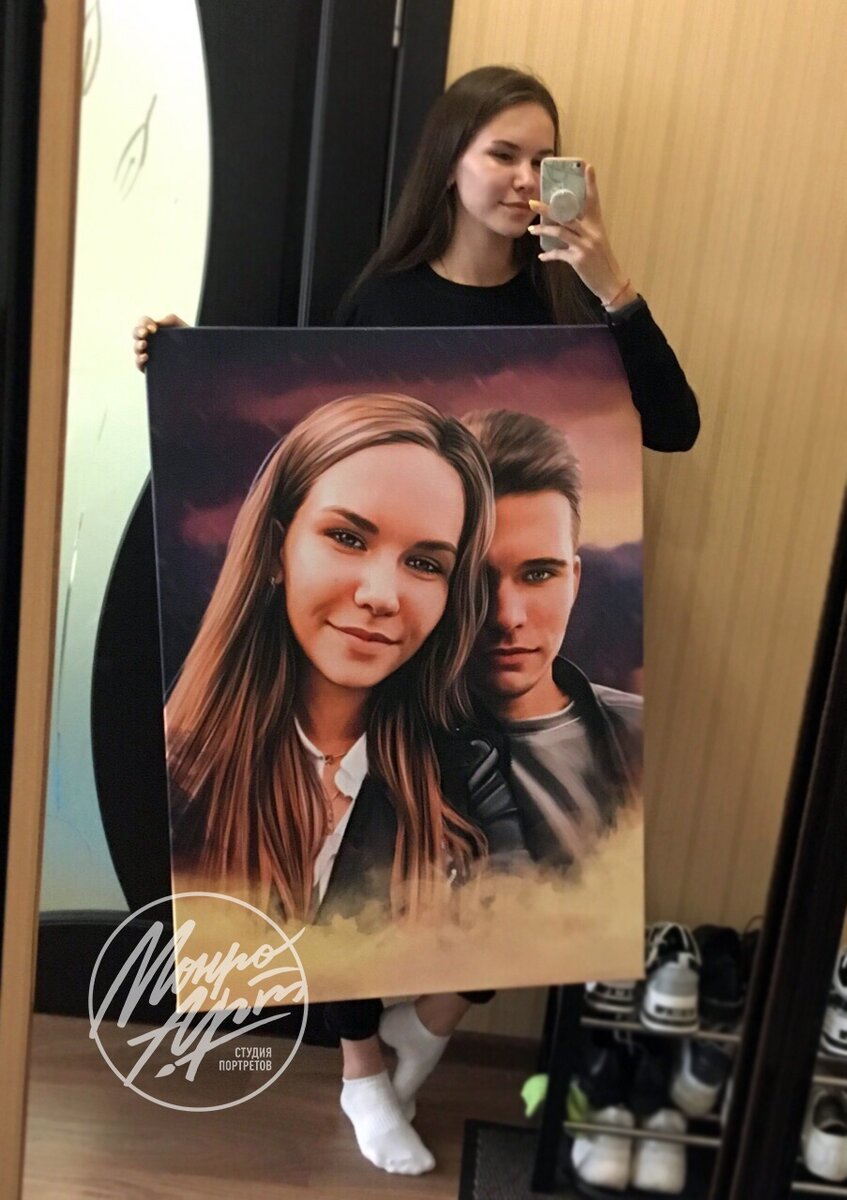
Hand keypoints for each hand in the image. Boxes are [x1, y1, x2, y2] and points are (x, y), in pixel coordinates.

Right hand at [132, 313, 186, 372]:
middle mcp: (149, 341)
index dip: (144, 323)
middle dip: (138, 332)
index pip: (143, 323)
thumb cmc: (190, 342)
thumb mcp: (183, 327)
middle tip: (145, 333)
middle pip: (136, 334)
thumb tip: (157, 323)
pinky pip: (139, 364)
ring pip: (136, 348)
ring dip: (138, 345)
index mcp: (155, 330)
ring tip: (144, 345)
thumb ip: (171, 319)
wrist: (199, 359)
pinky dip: (139, 360)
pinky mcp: (150, 368)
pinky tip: (146, 356)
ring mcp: (149, 354)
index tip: (154, 328)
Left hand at [528, 165, 637, 309]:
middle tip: (532, 203)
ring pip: (560, 232)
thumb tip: (564, 223)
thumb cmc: (601, 261)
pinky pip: (559, 254)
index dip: (590, 183)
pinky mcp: (579, 259)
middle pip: (567, 215)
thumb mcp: (597, 241)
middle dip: (548, 209)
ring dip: (543, 231)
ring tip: (531, 230)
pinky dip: (549, 255)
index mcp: (597, 224)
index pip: (593, 199)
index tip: (587, 166)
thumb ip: (584, 230)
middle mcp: (592, 232)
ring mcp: (586, 245)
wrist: (610, 283)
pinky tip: (542, 256)